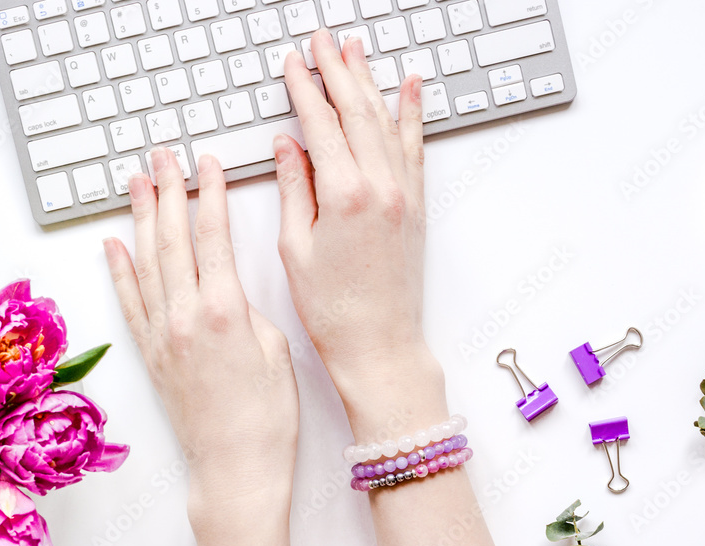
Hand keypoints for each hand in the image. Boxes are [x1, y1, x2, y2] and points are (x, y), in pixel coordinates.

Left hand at [103, 148, 298, 518]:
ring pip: (145, 263)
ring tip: (137, 182)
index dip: (210, 194)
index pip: (212, 237)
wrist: (236, 469)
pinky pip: (130, 303)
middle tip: (163, 156)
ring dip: (141, 218)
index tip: (208, 164)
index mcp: (224, 312)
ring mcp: (161, 336)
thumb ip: (249, 311)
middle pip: (172, 240)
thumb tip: (228, 288)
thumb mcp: (277, 352)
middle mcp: (184, 318)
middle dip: (169, 191)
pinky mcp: (151, 355)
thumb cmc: (268, 418)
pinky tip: (113, 244)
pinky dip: (119, 270)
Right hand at [274, 30, 445, 439]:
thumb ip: (294, 188)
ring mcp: (404, 194)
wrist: (379, 343)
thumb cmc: (334, 308)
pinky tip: (411, 90)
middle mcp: (381, 186)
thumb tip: (288, 146)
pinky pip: (415, 147)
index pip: (321, 125)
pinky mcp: (416, 206)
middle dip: (337, 71)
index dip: (305, 89)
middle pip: (357, 112)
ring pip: (387, 122)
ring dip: (371, 83)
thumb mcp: (296, 247)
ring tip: (357, 52)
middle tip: (323, 42)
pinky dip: (413, 114)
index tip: (293, 65)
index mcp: (345, 195)